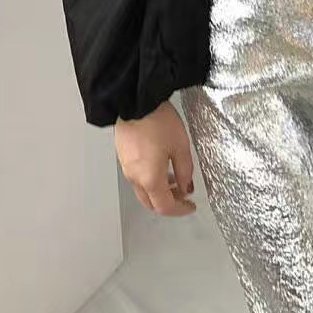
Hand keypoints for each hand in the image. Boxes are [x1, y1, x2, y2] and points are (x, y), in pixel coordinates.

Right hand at [114, 101, 196, 215]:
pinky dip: (150, 179)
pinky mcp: (123, 157)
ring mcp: (126, 167)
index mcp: (150, 178)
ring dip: (160, 190)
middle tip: (183, 195)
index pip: (165, 207)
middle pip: (151, 202)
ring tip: (176, 178)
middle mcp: (134, 177)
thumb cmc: (157, 121)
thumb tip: (186, 186)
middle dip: (169, 202)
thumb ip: (185, 170)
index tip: (190, 206)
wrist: (135, 102)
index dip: (180, 210)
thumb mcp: (181, 146)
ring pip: (143, 190)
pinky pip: (137, 177)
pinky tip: (161, 165)